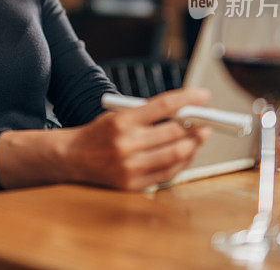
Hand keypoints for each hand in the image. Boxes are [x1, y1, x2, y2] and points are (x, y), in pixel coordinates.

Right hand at [61, 88, 213, 190]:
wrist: (73, 158)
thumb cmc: (99, 134)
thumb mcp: (119, 115)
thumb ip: (148, 115)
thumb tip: (184, 113)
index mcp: (122, 121)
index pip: (163, 105)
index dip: (187, 99)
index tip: (203, 95)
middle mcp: (126, 144)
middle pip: (174, 132)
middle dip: (196, 125)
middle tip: (207, 120)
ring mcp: (130, 166)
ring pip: (175, 154)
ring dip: (194, 144)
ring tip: (200, 136)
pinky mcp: (133, 184)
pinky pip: (168, 173)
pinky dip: (182, 162)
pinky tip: (187, 153)